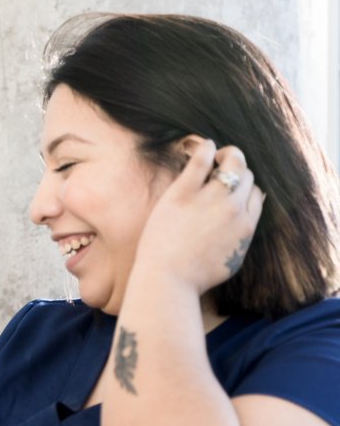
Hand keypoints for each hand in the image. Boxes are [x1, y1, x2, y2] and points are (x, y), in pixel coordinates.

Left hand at [137, 137, 264, 295]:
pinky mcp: (184, 193)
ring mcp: (210, 199)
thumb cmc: (193, 277)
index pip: (256, 194)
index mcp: (246, 226)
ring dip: (229, 154)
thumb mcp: (229, 262)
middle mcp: (234, 209)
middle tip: (223, 169)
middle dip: (238, 171)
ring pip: (233, 163)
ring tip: (218, 154)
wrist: (168, 280)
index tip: (233, 188)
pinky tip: (204, 145)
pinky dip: (206, 149)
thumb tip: (242, 226)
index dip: (246, 188)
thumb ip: (239, 240)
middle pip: (246, 177)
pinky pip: (201, 161)